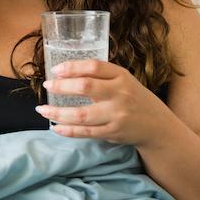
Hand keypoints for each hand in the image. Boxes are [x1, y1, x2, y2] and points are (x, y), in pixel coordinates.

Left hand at [36, 59, 170, 145]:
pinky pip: (85, 133)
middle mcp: (120, 94)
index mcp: (122, 76)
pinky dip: (68, 130)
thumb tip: (67, 73)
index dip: (72, 67)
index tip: (56, 70)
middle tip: (47, 86)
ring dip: (58, 113)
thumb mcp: (124, 81)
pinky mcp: (113, 132)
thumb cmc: (134, 99)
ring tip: (42, 110)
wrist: (157, 126)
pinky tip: (55, 127)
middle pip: (85, 87)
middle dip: (61, 87)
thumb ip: (102, 76)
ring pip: (82, 114)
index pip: (94, 66)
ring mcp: (116, 115)